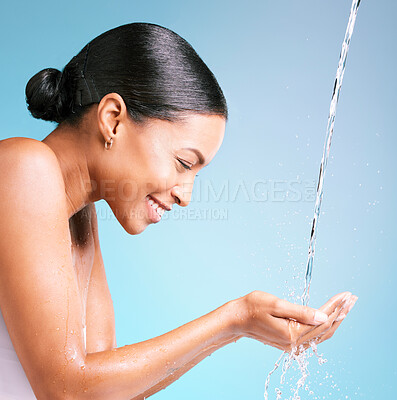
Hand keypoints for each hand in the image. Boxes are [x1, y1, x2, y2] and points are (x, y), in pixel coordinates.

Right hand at [234, 290, 356, 351]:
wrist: (237, 318)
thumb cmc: (252, 307)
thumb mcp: (276, 304)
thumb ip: (300, 312)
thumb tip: (323, 316)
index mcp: (292, 334)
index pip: (322, 319)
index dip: (335, 306)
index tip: (346, 294)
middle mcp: (294, 343)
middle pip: (325, 328)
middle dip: (340, 312)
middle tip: (352, 299)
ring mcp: (292, 345)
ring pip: (321, 334)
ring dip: (335, 320)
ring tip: (346, 307)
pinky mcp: (289, 342)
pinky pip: (313, 336)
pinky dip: (324, 326)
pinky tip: (330, 318)